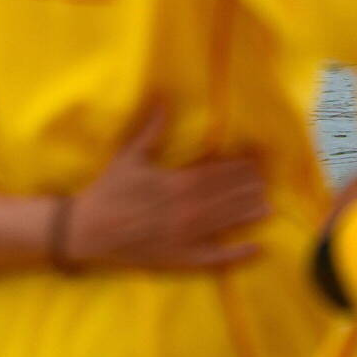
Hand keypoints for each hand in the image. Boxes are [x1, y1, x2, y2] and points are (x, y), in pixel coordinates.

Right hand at [62, 105, 269, 272]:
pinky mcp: (179, 258)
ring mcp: (183, 236)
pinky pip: (212, 258)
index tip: (257, 162)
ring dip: (247, 215)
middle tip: (269, 182)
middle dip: (247, 189)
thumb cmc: (108, 189)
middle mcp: (183, 210)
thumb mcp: (129, 155)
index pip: (214, 174)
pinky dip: (235, 254)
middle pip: (224, 198)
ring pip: (223, 223)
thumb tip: (163, 98)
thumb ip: (151, 129)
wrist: (87, 229)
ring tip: (269, 207)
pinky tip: (255, 249)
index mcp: (174, 183)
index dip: (237, 168)